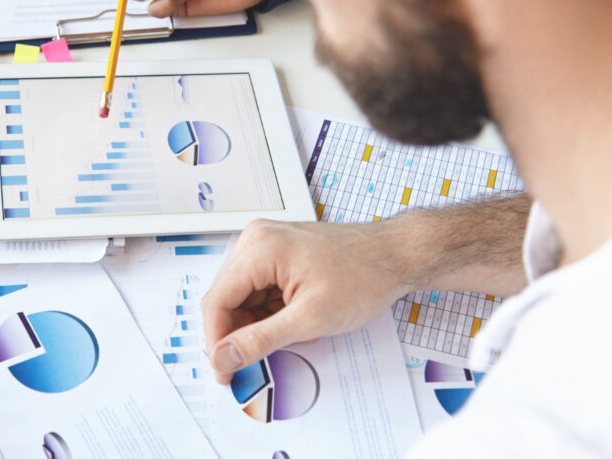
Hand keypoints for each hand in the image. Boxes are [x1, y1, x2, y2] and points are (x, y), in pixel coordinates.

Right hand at [201, 220, 411, 383]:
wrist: (395, 256)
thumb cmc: (364, 277)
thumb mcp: (310, 318)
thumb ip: (260, 340)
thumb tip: (224, 358)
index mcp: (259, 248)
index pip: (217, 300)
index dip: (216, 341)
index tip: (223, 371)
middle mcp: (257, 240)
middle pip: (227, 298)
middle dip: (240, 333)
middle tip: (254, 364)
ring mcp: (267, 244)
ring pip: (243, 297)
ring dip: (258, 324)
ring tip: (293, 336)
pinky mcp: (278, 253)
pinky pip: (259, 289)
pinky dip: (271, 312)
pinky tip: (295, 322)